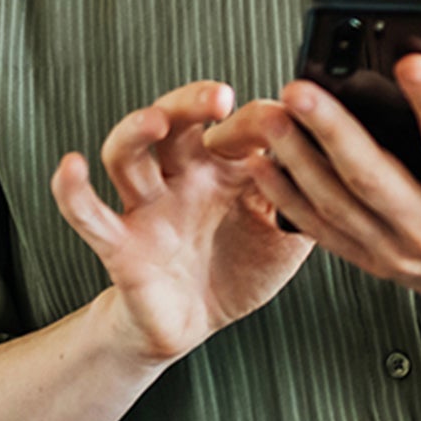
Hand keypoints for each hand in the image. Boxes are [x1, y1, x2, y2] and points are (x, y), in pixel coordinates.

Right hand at [51, 81, 313, 366]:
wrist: (192, 325)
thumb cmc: (236, 270)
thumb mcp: (286, 237)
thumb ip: (310, 202)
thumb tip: (349, 165)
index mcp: (224, 169)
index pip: (238, 129)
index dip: (258, 122)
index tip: (287, 118)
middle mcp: (182, 176)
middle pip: (178, 122)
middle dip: (194, 102)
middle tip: (221, 96)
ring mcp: (147, 205)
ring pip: (130, 154)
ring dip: (138, 130)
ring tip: (154, 120)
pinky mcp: (120, 242)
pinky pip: (89, 214)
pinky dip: (74, 191)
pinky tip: (71, 168)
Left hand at [241, 60, 420, 332]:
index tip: (410, 61)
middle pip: (374, 178)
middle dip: (332, 131)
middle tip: (301, 89)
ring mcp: (397, 251)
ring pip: (335, 204)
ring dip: (296, 159)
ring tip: (272, 116)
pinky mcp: (372, 260)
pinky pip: (321, 228)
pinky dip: (287, 197)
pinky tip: (264, 161)